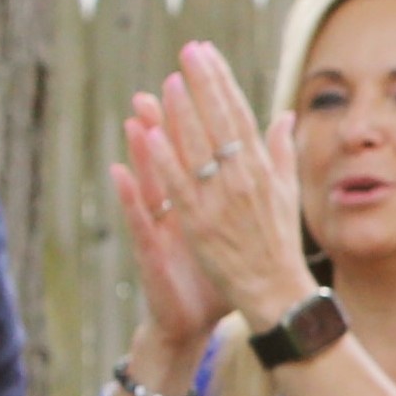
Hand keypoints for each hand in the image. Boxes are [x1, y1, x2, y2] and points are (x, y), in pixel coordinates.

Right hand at [107, 68, 232, 373]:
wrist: (195, 318)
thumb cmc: (218, 270)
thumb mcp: (241, 224)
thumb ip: (257, 180)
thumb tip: (275, 142)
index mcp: (205, 195)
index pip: (207, 146)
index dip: (208, 113)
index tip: (210, 78)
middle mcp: (180, 203)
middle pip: (177, 155)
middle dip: (174, 117)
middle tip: (170, 78)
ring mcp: (162, 224)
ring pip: (152, 179)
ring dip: (145, 147)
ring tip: (139, 113)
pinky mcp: (151, 249)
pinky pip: (139, 220)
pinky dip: (130, 196)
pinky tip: (120, 172)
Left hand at [120, 41, 315, 333]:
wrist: (279, 293)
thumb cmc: (280, 245)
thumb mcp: (287, 193)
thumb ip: (282, 152)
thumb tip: (285, 116)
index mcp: (262, 169)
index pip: (239, 114)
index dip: (221, 81)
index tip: (207, 53)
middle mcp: (243, 179)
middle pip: (221, 123)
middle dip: (204, 84)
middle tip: (188, 51)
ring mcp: (221, 201)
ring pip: (199, 149)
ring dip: (183, 113)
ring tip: (169, 80)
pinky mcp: (201, 224)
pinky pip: (179, 186)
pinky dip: (164, 160)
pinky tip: (149, 134)